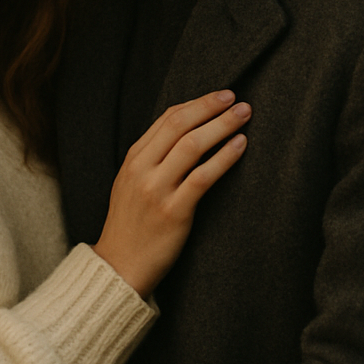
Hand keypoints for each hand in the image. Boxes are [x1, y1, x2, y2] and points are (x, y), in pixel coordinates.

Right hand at [93, 90, 250, 298]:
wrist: (119, 267)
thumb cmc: (131, 225)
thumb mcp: (131, 184)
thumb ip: (152, 159)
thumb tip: (186, 132)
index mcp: (133, 159)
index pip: (167, 120)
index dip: (197, 103)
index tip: (220, 96)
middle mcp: (141, 170)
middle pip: (180, 125)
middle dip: (210, 107)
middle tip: (236, 98)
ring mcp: (156, 190)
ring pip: (192, 146)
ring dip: (222, 125)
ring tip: (244, 115)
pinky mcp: (173, 212)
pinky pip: (203, 177)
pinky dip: (224, 157)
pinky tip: (240, 145)